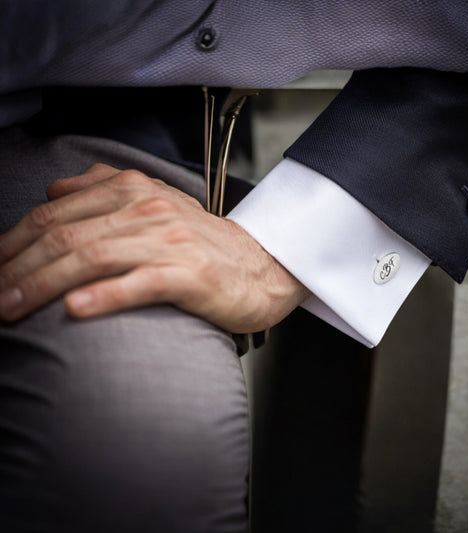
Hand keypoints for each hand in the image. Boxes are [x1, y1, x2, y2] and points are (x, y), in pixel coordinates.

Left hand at [0, 164, 308, 331]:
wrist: (260, 265)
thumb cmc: (203, 243)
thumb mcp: (155, 204)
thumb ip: (103, 190)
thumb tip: (54, 189)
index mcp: (133, 190)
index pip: (57, 213)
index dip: (14, 242)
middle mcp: (148, 209)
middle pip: (67, 235)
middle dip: (18, 267)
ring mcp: (169, 241)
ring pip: (94, 257)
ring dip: (44, 284)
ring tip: (11, 307)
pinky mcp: (191, 274)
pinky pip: (141, 283)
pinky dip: (106, 295)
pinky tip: (76, 310)